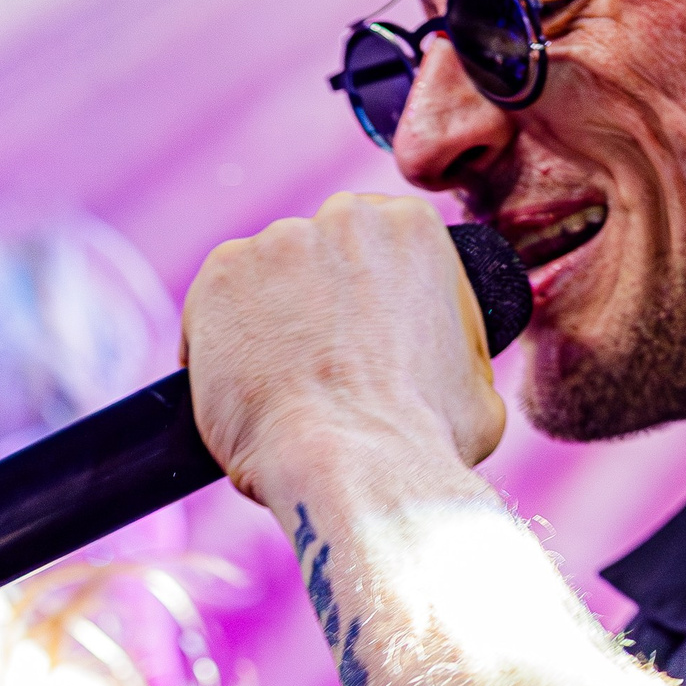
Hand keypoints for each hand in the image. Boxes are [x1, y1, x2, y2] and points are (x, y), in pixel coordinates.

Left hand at [182, 193, 506, 507]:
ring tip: (276, 387)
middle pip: (317, 254)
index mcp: (413, 228)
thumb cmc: (425, 441)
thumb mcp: (475, 387)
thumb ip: (452, 350)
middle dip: (313, 302)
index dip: (361, 295)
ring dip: (265, 321)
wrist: (357, 468)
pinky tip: (233, 388)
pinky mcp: (221, 274)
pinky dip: (213, 343)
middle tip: (316, 366)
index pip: (373, 246)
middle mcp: (344, 217)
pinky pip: (210, 305)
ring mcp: (278, 241)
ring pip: (263, 278)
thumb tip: (439, 368)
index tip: (355, 336)